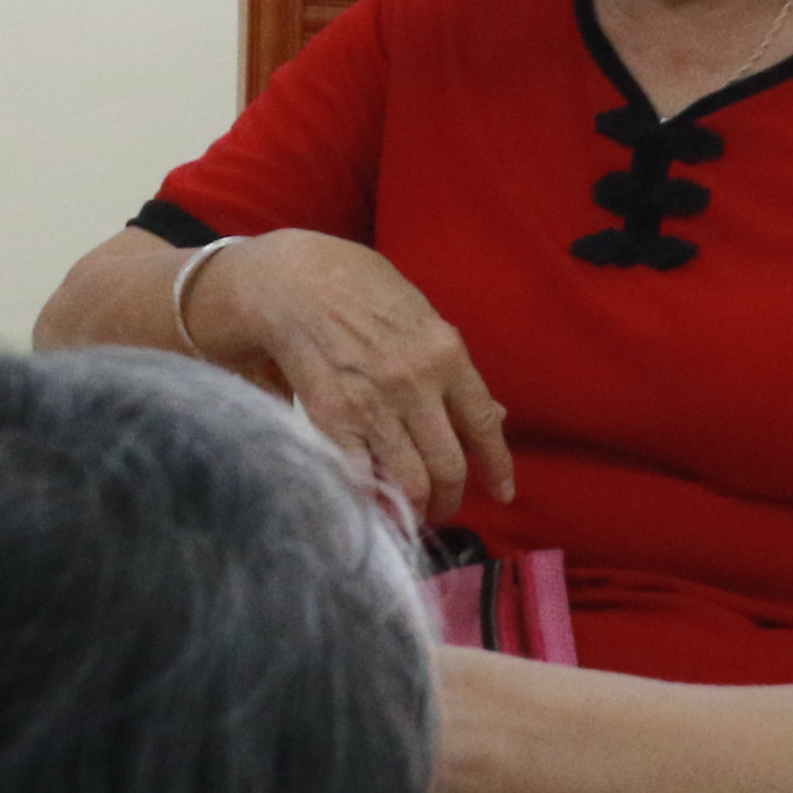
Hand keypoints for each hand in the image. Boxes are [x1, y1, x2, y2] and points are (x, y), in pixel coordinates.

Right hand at [189, 231, 514, 515]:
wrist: (290, 281)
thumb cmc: (357, 290)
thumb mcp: (420, 316)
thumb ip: (453, 368)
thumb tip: (491, 414)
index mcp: (446, 354)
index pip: (485, 426)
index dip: (498, 468)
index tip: (502, 492)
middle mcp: (416, 384)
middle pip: (449, 467)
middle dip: (451, 499)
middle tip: (444, 507)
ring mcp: (373, 405)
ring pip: (411, 483)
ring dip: (415, 507)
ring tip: (411, 511)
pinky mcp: (331, 419)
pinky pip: (361, 477)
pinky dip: (370, 497)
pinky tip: (372, 500)